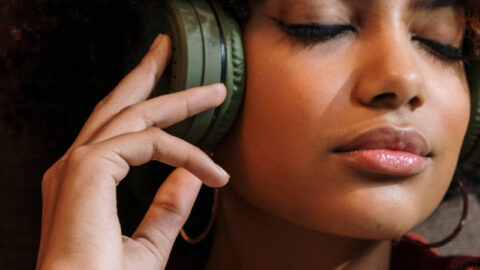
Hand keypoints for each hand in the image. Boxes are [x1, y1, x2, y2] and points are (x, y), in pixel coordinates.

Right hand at [36, 34, 228, 269]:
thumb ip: (167, 208)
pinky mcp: (89, 167)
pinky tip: (210, 167)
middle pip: (118, 106)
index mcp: (85, 183)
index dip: (159, 123)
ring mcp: (80, 164)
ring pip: (135, 113)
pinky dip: (184, 152)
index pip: (121, 135)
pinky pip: (149, 143)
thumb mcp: (148, 244)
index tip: (202, 141)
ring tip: (214, 91)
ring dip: (178, 99)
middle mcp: (77, 166)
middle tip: (168, 50)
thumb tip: (192, 177)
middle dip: (146, 74)